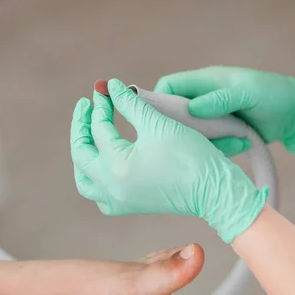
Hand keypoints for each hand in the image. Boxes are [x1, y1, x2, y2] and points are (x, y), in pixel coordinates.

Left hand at [70, 79, 267, 242]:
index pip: (98, 129)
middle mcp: (111, 188)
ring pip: (84, 180)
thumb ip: (130, 103)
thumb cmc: (190, 156)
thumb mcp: (158, 124)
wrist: (213, 191)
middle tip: (87, 106)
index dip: (101, 105)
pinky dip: (95, 179)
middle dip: (81, 127)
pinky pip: (99, 196)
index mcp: (116, 166)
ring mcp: (119, 201)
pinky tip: (102, 164)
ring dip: (83, 156)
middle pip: (81, 154)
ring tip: (88, 135)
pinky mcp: (129, 207)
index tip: (106, 89)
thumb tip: (111, 87)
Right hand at [155, 67, 294, 154]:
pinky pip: (209, 143)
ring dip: (206, 140)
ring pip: (192, 132)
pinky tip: (240, 145)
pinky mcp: (223, 134)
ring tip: (230, 141)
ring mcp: (213, 117)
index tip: (160, 120)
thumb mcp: (248, 92)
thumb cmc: (276, 94)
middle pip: (176, 114)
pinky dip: (221, 147)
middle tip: (195, 138)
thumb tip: (191, 109)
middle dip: (183, 128)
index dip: (159, 100)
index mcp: (205, 80)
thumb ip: (219, 99)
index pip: (169, 86)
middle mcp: (204, 98)